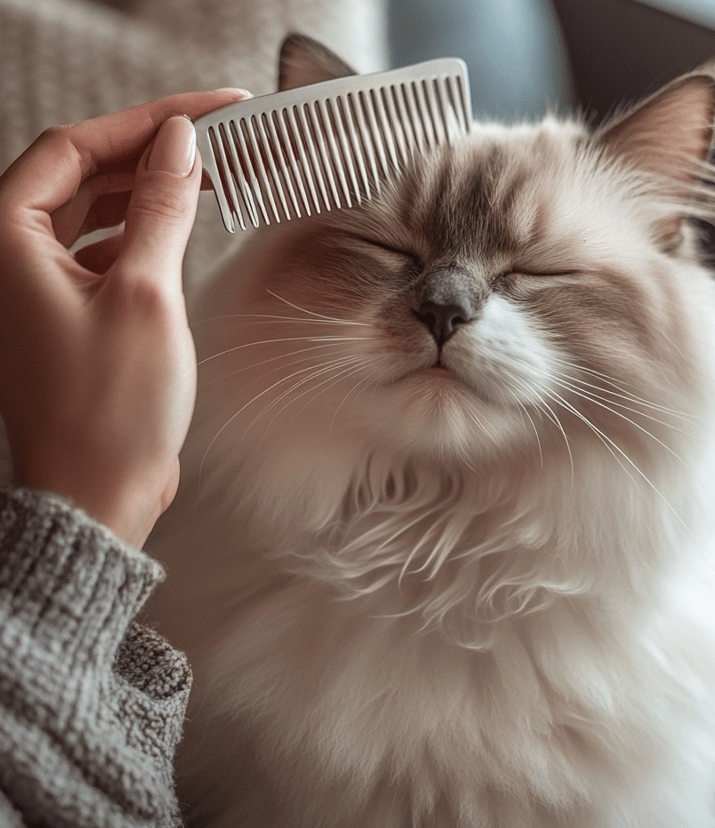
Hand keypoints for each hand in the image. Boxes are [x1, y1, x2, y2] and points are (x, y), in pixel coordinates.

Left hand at [0, 89, 250, 546]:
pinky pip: (97, 248)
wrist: (98, 494)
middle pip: (79, 173)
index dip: (146, 120)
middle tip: (215, 136)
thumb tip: (179, 145)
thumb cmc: (109, 410)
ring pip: (90, 209)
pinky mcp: (63, 312)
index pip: (74, 148)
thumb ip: (161, 209)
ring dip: (145, 189)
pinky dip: (137, 232)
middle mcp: (7, 256)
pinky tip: (174, 227)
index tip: (207, 109)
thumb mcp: (144, 295)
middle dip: (148, 151)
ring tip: (204, 174)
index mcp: (4, 240)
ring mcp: (33, 285)